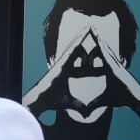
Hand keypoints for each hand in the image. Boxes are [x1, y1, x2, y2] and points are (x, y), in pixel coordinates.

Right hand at [23, 26, 139, 116]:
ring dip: (82, 36)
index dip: (89, 60)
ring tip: (91, 26)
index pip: (81, 65)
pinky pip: (72, 48)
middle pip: (78, 51)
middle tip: (93, 31)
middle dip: (85, 41)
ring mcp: (63, 62)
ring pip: (75, 46)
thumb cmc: (52, 101)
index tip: (97, 56)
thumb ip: (79, 105)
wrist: (42, 101)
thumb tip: (87, 113)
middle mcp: (65, 65)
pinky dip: (78, 40)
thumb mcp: (71, 103)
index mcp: (68, 74)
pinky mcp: (62, 61)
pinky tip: (84, 32)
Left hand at [86, 30, 139, 114]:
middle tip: (87, 25)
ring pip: (103, 46)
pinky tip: (96, 34)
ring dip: (97, 36)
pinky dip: (101, 42)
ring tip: (90, 25)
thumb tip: (85, 112)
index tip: (84, 42)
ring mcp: (113, 63)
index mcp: (106, 70)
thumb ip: (95, 104)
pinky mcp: (115, 64)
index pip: (96, 57)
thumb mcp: (104, 101)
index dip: (91, 49)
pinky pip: (106, 50)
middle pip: (99, 48)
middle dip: (94, 37)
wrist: (135, 100)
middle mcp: (110, 64)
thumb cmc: (122, 100)